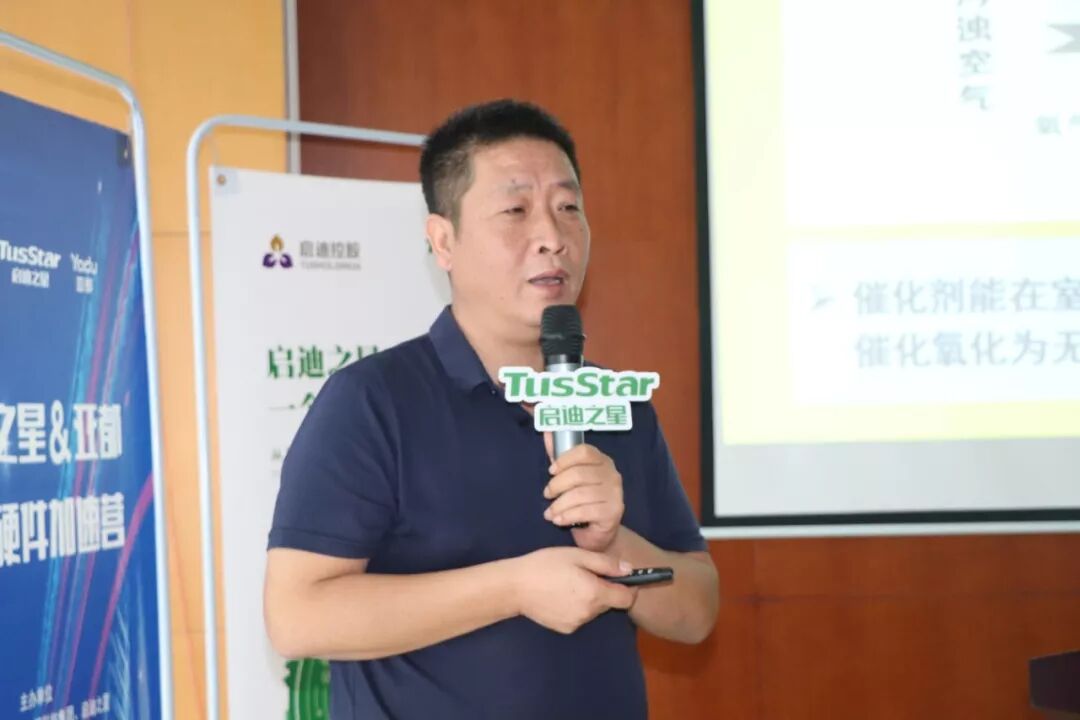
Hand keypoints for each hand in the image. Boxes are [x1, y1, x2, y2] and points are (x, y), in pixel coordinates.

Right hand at [512, 547, 637, 633]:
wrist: (515, 587)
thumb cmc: (545, 565)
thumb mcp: (577, 556)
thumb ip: (606, 564)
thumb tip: (629, 569)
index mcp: (594, 593)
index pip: (626, 599)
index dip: (629, 588)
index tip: (622, 579)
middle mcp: (588, 613)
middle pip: (609, 603)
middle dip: (604, 590)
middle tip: (585, 574)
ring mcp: (576, 623)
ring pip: (594, 610)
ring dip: (590, 598)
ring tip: (569, 584)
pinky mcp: (565, 629)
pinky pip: (580, 617)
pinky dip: (577, 607)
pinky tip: (560, 596)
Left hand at [542, 433, 623, 552]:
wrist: (599, 533)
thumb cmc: (582, 501)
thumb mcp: (570, 477)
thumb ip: (560, 457)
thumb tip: (547, 431)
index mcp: (602, 461)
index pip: (585, 452)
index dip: (564, 460)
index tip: (550, 471)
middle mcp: (612, 475)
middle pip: (579, 473)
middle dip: (557, 485)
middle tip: (547, 495)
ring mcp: (615, 494)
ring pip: (581, 494)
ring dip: (559, 505)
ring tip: (549, 513)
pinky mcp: (613, 512)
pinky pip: (586, 511)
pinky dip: (567, 516)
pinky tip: (559, 520)